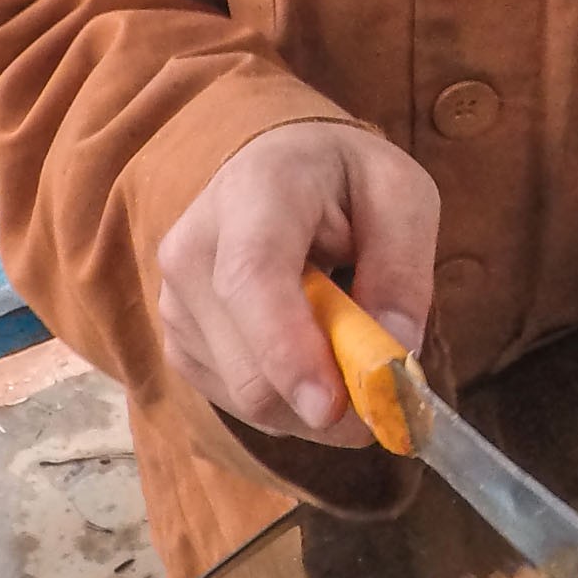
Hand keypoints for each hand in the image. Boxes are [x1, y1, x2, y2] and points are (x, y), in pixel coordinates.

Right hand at [156, 119, 440, 442]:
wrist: (277, 171)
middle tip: (385, 398)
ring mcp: (175, 299)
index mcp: (253, 193)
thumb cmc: (346, 183)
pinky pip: (234, 403)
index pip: (251, 278)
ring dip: (310, 405)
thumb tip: (394, 351)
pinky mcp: (175, 340)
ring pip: (244, 396)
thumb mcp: (402, 199)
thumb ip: (403, 272)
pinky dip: (285, 404)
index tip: (332, 407)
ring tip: (345, 355)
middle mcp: (193, 248)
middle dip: (323, 401)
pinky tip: (307, 359)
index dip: (288, 351)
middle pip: (246, 362)